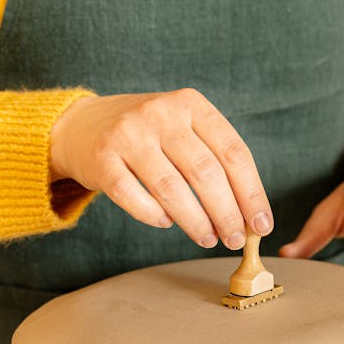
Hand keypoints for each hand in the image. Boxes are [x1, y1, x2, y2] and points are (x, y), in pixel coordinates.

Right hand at [50, 90, 272, 248]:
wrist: (83, 125)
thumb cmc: (148, 135)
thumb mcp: (184, 129)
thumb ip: (214, 161)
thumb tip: (248, 215)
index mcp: (191, 104)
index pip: (233, 152)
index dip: (251, 193)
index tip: (261, 225)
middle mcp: (160, 114)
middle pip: (205, 172)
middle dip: (227, 213)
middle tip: (235, 240)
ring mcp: (128, 135)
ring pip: (172, 189)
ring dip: (196, 222)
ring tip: (208, 239)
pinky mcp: (101, 160)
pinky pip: (134, 198)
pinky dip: (155, 217)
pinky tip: (167, 223)